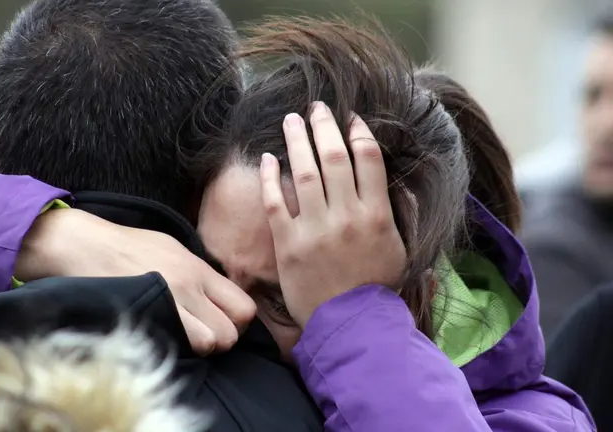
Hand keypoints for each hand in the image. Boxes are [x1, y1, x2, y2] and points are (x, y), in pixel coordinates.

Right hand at [15, 208, 256, 355]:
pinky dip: (177, 349)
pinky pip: (179, 345)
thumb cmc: (126, 246)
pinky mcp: (146, 315)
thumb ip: (198, 274)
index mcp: (198, 269)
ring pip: (210, 343)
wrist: (83, 244)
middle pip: (231, 332)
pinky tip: (165, 340)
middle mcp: (189, 285)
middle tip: (203, 336)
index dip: (238, 324)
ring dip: (200, 348)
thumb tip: (218, 298)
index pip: (244, 307)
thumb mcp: (171, 248)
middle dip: (221, 340)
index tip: (221, 324)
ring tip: (184, 340)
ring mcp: (168, 301)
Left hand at [260, 102, 406, 326]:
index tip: (351, 118)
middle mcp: (346, 216)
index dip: (359, 132)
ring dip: (296, 140)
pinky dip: (271, 178)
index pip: (368, 159)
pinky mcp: (288, 244)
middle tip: (316, 107)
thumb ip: (401, 216)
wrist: (350, 325)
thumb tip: (400, 186)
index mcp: (377, 215)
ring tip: (291, 120)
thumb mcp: (402, 251)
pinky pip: (276, 202)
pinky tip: (268, 158)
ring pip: (303, 172)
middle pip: (333, 157)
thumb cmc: (377, 289)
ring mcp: (315, 229)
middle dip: (324, 125)